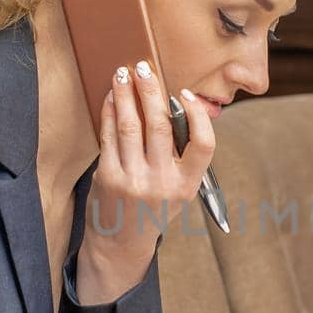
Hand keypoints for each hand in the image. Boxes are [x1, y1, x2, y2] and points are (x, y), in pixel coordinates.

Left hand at [77, 60, 214, 303]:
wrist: (120, 245)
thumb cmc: (152, 210)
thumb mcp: (177, 190)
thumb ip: (179, 157)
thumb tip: (175, 107)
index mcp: (188, 186)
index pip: (204, 145)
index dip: (197, 115)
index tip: (185, 94)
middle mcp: (163, 183)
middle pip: (162, 126)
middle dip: (151, 91)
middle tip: (144, 67)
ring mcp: (134, 181)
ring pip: (132, 126)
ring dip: (127, 95)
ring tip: (123, 74)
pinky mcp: (109, 178)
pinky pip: (110, 137)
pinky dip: (110, 113)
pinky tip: (111, 98)